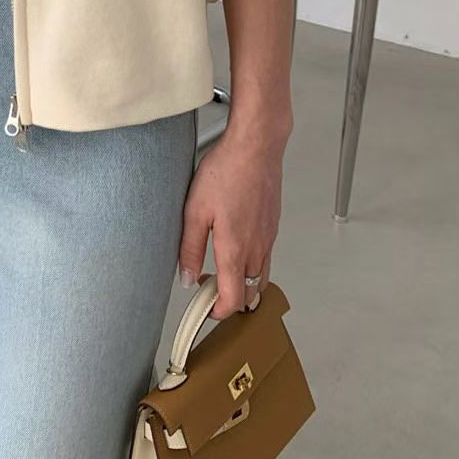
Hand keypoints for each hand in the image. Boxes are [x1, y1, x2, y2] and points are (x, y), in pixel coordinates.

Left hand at [177, 116, 287, 319]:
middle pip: (250, 292)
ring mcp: (269, 237)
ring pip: (260, 275)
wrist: (256, 146)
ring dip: (242, 281)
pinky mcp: (273, 225)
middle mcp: (258, 249)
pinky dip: (251, 262)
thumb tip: (186, 278)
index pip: (233, 300)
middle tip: (207, 286)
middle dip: (230, 297)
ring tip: (220, 267)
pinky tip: (234, 242)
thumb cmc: (227, 172)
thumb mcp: (195, 211)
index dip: (218, 312)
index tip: (203, 308)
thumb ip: (190, 248)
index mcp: (236, 250)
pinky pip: (266, 255)